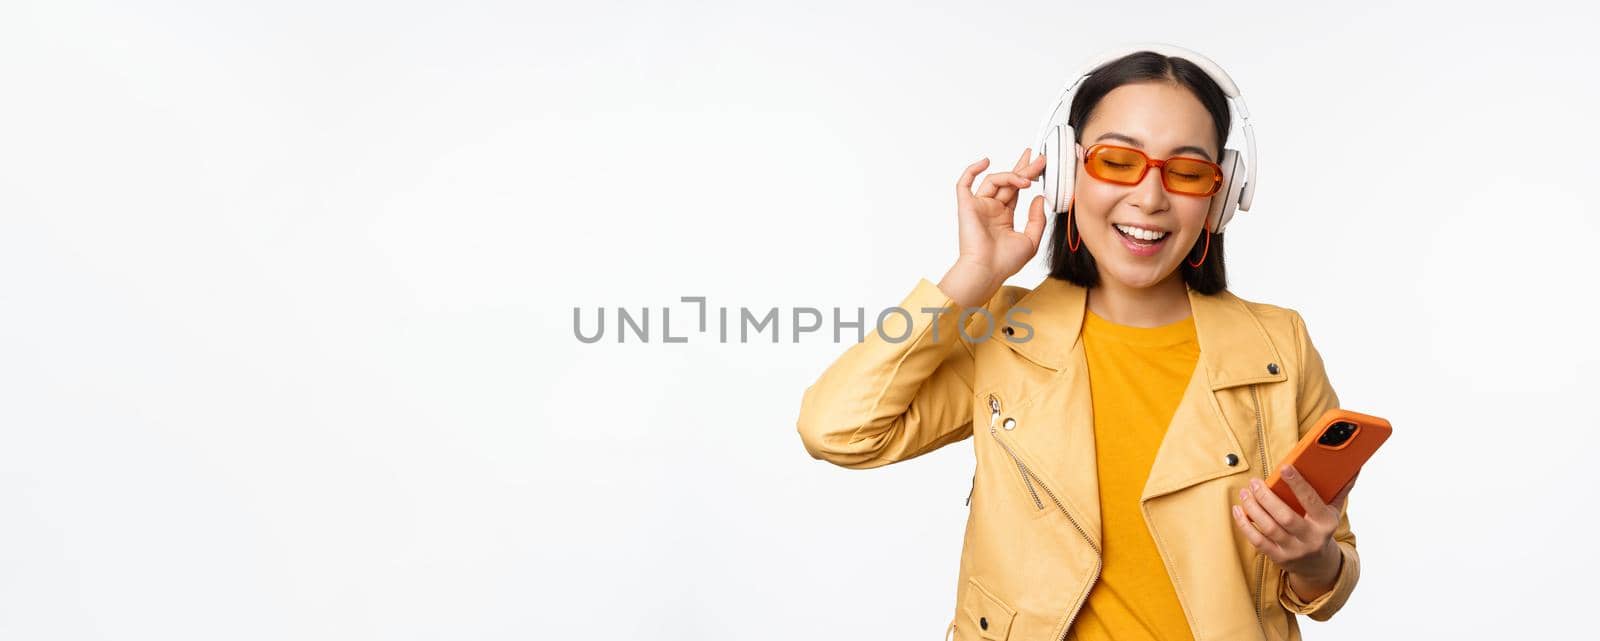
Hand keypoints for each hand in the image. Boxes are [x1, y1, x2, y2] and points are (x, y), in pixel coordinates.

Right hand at [939, 149, 1048, 307]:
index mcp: (1004, 216)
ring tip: (1026, 179)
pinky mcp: (967, 206)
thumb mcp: (1031, 240)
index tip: (1040, 163)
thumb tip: (1038, 198)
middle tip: (1039, 157)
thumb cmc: (1006, 262)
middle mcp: (991, 209)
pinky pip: (964, 184)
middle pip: (1007, 181)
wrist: (987, 271)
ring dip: (1011, 176)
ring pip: (993, 180)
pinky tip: (986, 162)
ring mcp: (979, 206)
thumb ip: (1037, 219)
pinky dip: (972, 170)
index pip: (1016, 189)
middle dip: (1023, 167)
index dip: (1027, 175)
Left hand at [1231, 466, 1358, 585]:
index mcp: (1326, 523)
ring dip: (1253, 508)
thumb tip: (1353, 467)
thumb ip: (1339, 489)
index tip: (1284, 467)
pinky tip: (1238, 509)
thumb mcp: (1333, 511)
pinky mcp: (1278, 558)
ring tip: (1245, 492)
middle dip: (1266, 497)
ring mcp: (1294, 550)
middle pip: (1285, 517)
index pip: (1311, 501)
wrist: (1319, 564)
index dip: (1298, 484)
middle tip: (1254, 482)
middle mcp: (1311, 538)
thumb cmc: (1322, 529)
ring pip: (1269, 528)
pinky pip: (1257, 541)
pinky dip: (1245, 524)